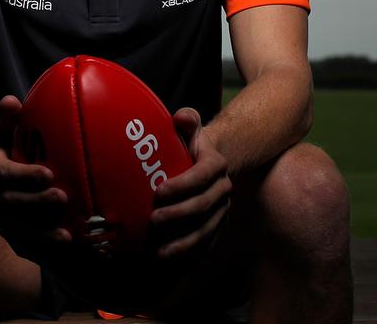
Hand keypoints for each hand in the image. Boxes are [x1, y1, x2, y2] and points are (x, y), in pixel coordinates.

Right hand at [0, 95, 70, 263]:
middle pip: (11, 203)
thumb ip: (8, 118)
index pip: (5, 174)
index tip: (49, 173)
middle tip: (63, 198)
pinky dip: (41, 251)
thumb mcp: (5, 132)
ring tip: (67, 236)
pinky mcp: (8, 234)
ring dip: (41, 234)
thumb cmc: (7, 149)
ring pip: (17, 229)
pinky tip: (62, 252)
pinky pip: (23, 246)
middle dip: (37, 203)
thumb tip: (11, 100)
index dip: (25, 175)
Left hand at [149, 107, 231, 259]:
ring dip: (184, 242)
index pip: (201, 176)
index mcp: (216, 165)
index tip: (159, 191)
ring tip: (160, 250)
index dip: (182, 185)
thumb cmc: (192, 145)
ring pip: (206, 229)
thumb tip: (180, 117)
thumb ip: (187, 119)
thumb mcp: (191, 127)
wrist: (210, 164)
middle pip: (203, 206)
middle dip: (178, 215)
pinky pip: (206, 242)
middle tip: (153, 219)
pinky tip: (171, 260)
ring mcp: (222, 210)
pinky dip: (190, 253)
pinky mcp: (217, 226)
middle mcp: (223, 189)